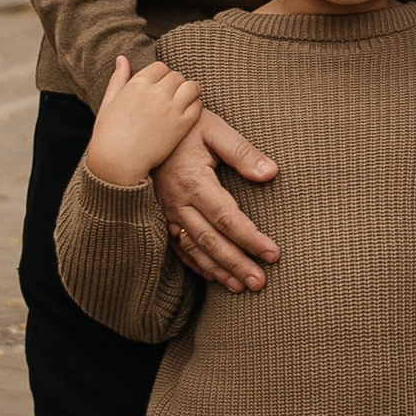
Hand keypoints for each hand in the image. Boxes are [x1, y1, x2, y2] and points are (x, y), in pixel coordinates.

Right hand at [84, 54, 204, 187]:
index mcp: (137, 84)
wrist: (117, 162)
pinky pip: (197, 106)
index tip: (159, 87)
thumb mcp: (109, 102)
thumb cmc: (108, 134)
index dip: (161, 76)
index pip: (160, 67)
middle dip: (175, 84)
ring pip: (191, 87)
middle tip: (171, 97)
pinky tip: (186, 115)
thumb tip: (122, 59)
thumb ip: (118, 78)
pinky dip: (195, 107)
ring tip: (182, 102)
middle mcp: (156, 92)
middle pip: (177, 76)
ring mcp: (170, 108)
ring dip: (189, 92)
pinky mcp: (181, 124)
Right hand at [151, 103, 281, 290]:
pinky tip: (214, 276)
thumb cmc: (185, 127)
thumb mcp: (214, 130)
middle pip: (211, 241)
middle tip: (260, 283)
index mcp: (194, 181)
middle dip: (236, 264)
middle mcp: (178, 202)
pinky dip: (196, 265)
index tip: (272, 254)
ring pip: (194, 249)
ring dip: (218, 271)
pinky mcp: (162, 216)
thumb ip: (242, 152)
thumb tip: (270, 173)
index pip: (227, 218)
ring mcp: (167, 212)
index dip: (250, 239)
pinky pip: (178, 247)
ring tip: (241, 287)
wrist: (143, 127)